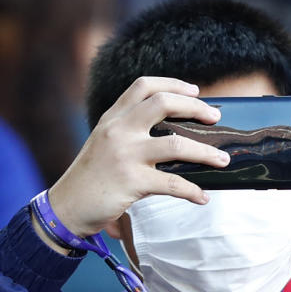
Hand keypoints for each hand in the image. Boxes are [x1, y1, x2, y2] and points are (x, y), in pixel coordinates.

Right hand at [46, 77, 229, 238]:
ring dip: (206, 153)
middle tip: (216, 118)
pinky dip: (192, 191)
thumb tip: (173, 134)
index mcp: (112, 118)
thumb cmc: (91, 178)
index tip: (195, 91)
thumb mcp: (103, 143)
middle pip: (164, 103)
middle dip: (196, 108)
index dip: (173, 84)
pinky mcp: (131, 182)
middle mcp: (118, 130)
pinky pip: (173, 184)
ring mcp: (125, 155)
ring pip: (177, 144)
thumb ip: (128, 131)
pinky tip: (203, 197)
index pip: (144, 86)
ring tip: (223, 160)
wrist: (67, 207)